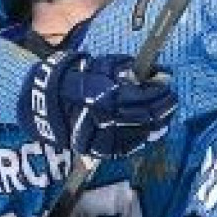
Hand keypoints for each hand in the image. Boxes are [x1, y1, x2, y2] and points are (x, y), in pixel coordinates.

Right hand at [18, 51, 177, 158]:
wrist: (45, 102)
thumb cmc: (75, 79)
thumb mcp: (100, 67)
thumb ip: (126, 70)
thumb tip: (154, 73)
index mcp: (105, 96)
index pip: (141, 96)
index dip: (158, 91)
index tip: (166, 84)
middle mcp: (105, 119)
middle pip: (144, 117)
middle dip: (161, 108)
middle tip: (171, 100)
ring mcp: (101, 137)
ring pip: (138, 135)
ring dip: (156, 125)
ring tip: (164, 116)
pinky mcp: (97, 150)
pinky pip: (125, 147)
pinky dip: (141, 139)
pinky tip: (150, 131)